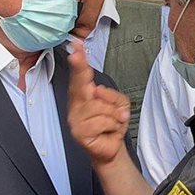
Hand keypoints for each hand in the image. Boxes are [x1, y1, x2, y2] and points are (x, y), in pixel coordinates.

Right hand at [67, 42, 130, 165]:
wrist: (111, 148)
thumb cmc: (112, 123)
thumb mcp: (119, 103)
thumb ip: (111, 95)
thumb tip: (98, 92)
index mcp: (85, 94)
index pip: (81, 75)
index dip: (79, 60)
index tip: (76, 46)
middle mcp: (76, 104)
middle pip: (80, 83)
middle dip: (80, 68)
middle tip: (76, 56)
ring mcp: (75, 119)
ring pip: (99, 106)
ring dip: (114, 114)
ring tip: (113, 122)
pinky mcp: (79, 133)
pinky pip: (102, 121)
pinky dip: (111, 125)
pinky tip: (108, 131)